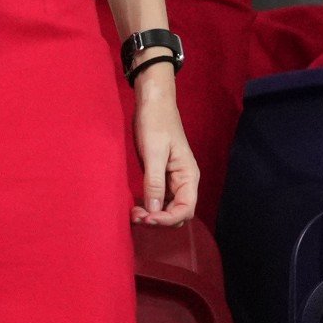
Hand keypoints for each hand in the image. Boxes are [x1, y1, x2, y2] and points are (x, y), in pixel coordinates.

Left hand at [130, 61, 200, 226]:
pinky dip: (148, 206)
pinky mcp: (159, 176)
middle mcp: (183, 182)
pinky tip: (136, 206)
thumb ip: (155, 181)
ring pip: (166, 208)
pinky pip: (158, 199)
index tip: (148, 218)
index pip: (185, 209)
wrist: (152, 102)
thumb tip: (154, 210)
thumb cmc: (156, 122)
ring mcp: (171, 180)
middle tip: (137, 216)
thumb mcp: (154, 151)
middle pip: (177, 214)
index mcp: (188, 176)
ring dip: (152, 215)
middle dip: (159, 220)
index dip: (167, 219)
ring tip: (134, 213)